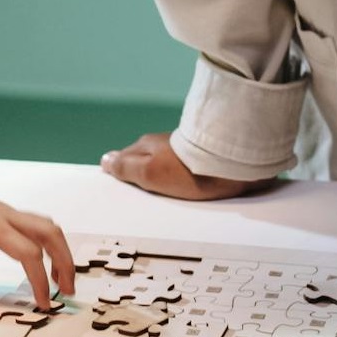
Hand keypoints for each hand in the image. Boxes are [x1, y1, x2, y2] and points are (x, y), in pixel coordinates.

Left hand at [0, 142, 75, 321]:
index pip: (31, 255)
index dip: (40, 282)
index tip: (43, 304)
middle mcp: (6, 216)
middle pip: (51, 235)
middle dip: (65, 262)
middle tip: (68, 290)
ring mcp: (4, 211)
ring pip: (45, 227)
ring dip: (58, 250)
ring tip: (58, 276)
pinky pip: (33, 224)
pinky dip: (44, 241)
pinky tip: (36, 257)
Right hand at [100, 132, 273, 200]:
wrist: (232, 164)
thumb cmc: (187, 170)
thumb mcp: (149, 172)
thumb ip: (125, 167)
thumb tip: (104, 160)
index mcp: (146, 145)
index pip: (124, 159)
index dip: (121, 172)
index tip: (121, 186)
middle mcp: (163, 142)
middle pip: (145, 160)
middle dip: (142, 174)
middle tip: (143, 194)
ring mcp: (183, 148)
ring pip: (166, 163)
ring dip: (164, 176)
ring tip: (165, 194)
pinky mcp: (204, 156)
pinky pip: (185, 168)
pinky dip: (182, 177)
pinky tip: (187, 187)